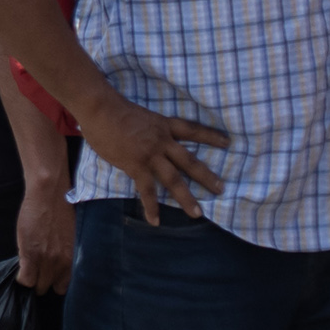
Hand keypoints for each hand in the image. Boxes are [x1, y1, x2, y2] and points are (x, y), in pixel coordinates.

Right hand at [13, 182, 75, 291]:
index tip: (49, 277)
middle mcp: (62, 263)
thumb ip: (64, 256)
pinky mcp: (31, 255)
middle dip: (42, 281)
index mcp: (74, 259)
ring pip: (37, 286)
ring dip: (31, 278)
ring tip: (29, 267)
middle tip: (36, 270)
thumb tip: (56, 268)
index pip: (64, 287)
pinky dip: (21, 277)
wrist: (50, 194)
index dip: (54, 282)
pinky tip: (22, 266)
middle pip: (49, 288)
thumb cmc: (60, 211)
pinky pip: (25, 280)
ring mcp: (46, 260)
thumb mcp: (68, 238)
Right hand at [82, 96, 226, 224]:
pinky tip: (155, 220)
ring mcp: (151, 155)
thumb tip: (147, 140)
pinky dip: (151, 206)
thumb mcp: (142, 116)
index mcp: (165, 126)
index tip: (228, 143)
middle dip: (206, 176)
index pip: (193, 130)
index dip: (211, 136)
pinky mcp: (136, 166)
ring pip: (174, 180)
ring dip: (186, 198)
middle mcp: (163, 141)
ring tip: (197, 213)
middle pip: (190, 161)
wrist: (101, 109)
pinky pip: (147, 190)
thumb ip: (149, 129)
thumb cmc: (115, 109)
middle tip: (221, 189)